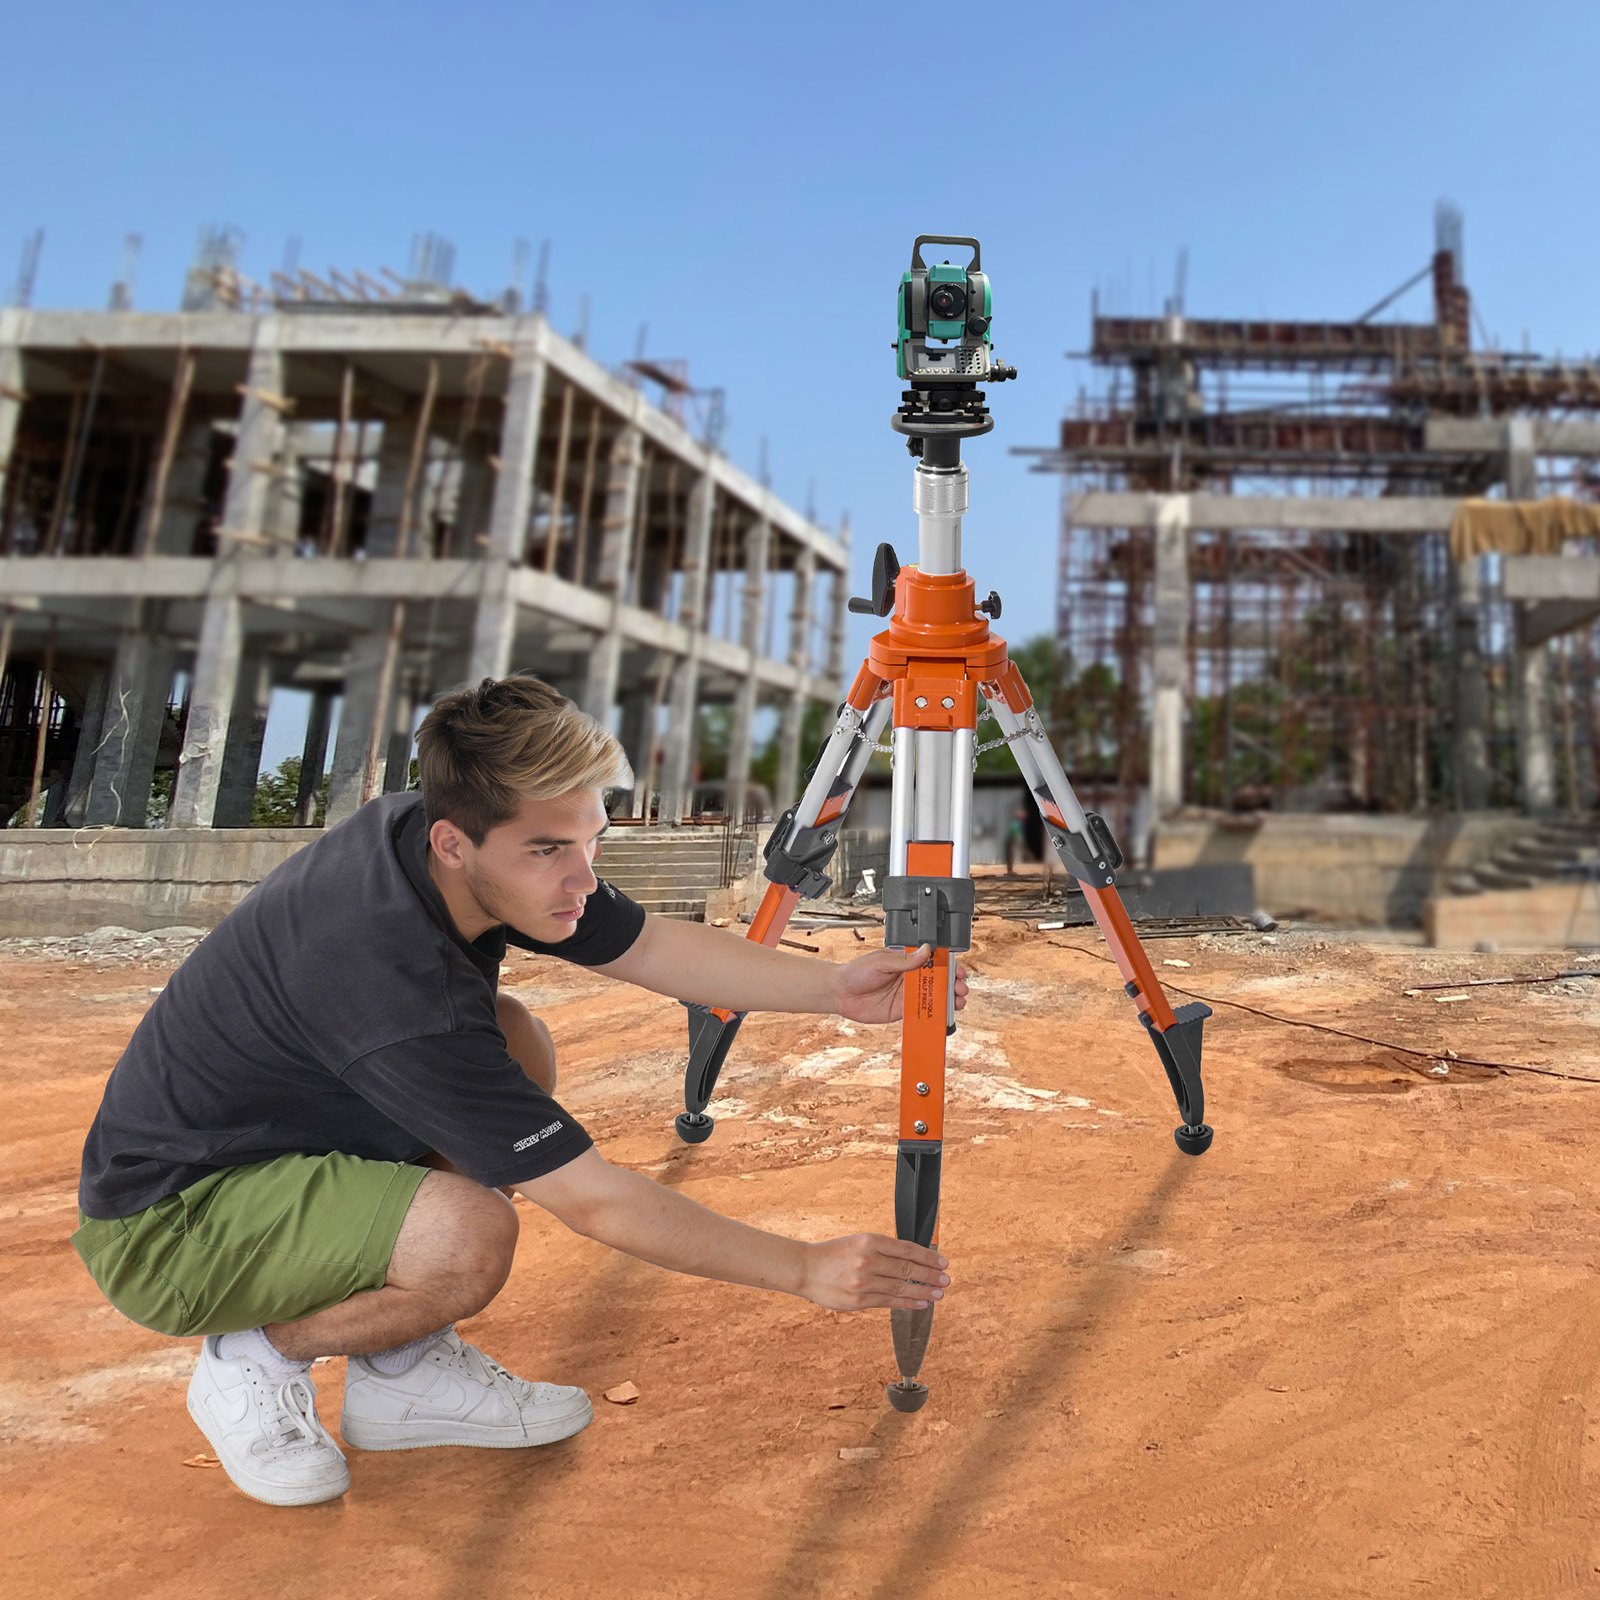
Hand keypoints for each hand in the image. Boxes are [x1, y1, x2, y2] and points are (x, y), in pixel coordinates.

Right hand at [799, 1234, 950, 1311]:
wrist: (804, 1268)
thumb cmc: (833, 1254)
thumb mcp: (858, 1242)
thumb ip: (882, 1250)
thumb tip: (913, 1259)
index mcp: (869, 1240)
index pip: (907, 1249)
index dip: (928, 1257)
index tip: (943, 1262)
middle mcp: (868, 1260)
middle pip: (908, 1269)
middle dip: (930, 1275)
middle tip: (946, 1279)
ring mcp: (863, 1282)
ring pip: (901, 1288)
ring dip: (924, 1291)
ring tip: (939, 1293)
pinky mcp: (859, 1300)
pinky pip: (889, 1302)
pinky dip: (907, 1303)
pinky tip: (921, 1303)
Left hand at [832, 943, 969, 1024]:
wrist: (840, 993)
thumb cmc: (858, 971)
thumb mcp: (881, 961)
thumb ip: (905, 960)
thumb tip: (927, 950)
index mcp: (908, 961)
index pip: (934, 962)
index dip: (948, 966)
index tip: (958, 971)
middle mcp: (911, 978)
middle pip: (939, 981)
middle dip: (954, 984)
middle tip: (961, 989)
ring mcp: (908, 995)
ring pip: (934, 998)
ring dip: (949, 1000)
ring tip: (958, 1002)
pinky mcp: (902, 1012)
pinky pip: (922, 1013)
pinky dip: (934, 1016)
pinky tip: (944, 1017)